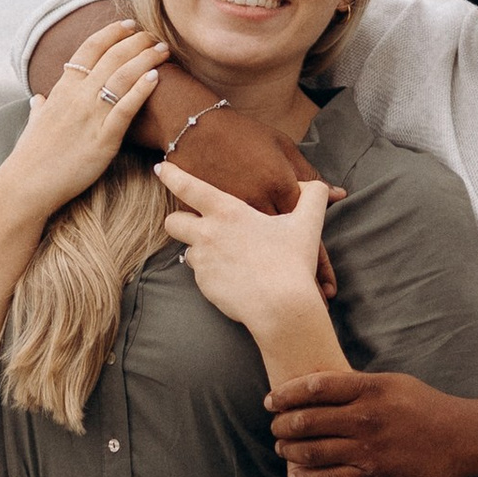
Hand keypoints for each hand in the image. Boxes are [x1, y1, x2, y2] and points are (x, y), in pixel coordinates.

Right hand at [0, 21, 164, 224]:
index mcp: (62, 89)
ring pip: (122, 77)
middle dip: (136, 42)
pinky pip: (125, 109)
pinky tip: (155, 78)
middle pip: (111, 57)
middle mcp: (77, 96)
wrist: (27, 183)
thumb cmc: (30, 155)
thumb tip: (37, 99)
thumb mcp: (34, 123)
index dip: (111, 33)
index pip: (89, 49)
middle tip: (154, 35)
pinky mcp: (103, 139)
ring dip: (145, 60)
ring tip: (163, 50)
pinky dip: (141, 91)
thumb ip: (40, 108)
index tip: (129, 25)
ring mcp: (90, 116)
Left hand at [154, 160, 333, 340]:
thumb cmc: (292, 262)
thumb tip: (316, 185)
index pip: (189, 188)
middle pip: (173, 221)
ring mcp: (203, 262)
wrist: (281, 307)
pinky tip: (235, 276)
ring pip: (187, 250)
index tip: (161, 168)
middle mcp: (207, 234)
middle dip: (179, 221)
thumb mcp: (307, 223)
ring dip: (200, 250)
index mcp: (228, 212)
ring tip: (228, 256)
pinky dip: (213, 273)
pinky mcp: (204, 285)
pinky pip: (200, 275)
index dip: (173, 175)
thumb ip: (313, 196)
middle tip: (198, 224)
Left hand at [266, 367, 475, 476]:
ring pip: (313, 452)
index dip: (285, 394)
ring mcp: (369, 449)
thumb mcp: (393, 383)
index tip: (271, 401)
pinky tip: (296, 475)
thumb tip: (319, 386)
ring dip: (289, 451)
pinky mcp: (375, 476)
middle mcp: (366, 418)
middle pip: (307, 420)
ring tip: (282, 449)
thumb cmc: (427, 407)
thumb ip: (357, 385)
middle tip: (275, 427)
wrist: (462, 439)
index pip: (314, 387)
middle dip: (282, 425)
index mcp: (370, 389)